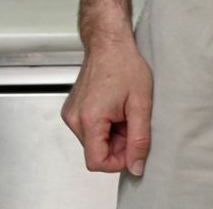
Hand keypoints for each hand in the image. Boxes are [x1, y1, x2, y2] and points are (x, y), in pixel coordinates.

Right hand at [62, 37, 152, 175]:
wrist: (109, 44)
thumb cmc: (124, 66)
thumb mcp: (141, 104)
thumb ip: (139, 139)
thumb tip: (136, 167)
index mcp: (89, 120)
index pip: (96, 162)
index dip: (118, 162)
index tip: (134, 149)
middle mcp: (74, 119)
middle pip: (96, 152)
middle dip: (118, 145)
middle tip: (133, 122)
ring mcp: (71, 115)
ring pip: (93, 142)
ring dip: (112, 135)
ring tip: (124, 112)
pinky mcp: (72, 110)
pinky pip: (89, 130)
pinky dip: (105, 126)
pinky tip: (115, 108)